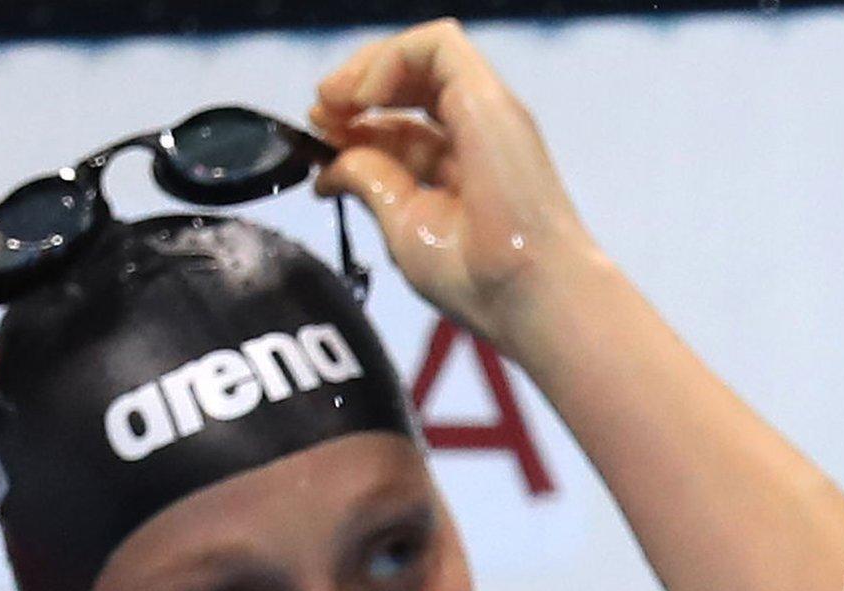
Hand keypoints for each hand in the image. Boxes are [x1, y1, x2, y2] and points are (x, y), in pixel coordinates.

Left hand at [309, 19, 602, 349]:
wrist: (524, 292)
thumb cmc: (478, 278)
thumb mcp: (404, 223)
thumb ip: (370, 181)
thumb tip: (328, 168)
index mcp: (464, 166)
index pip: (403, 125)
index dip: (356, 123)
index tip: (321, 141)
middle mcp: (479, 131)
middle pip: (410, 80)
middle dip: (354, 87)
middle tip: (320, 115)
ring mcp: (487, 110)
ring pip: (423, 52)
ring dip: (367, 67)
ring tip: (334, 102)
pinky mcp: (487, 97)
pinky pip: (436, 46)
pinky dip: (390, 59)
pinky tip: (365, 99)